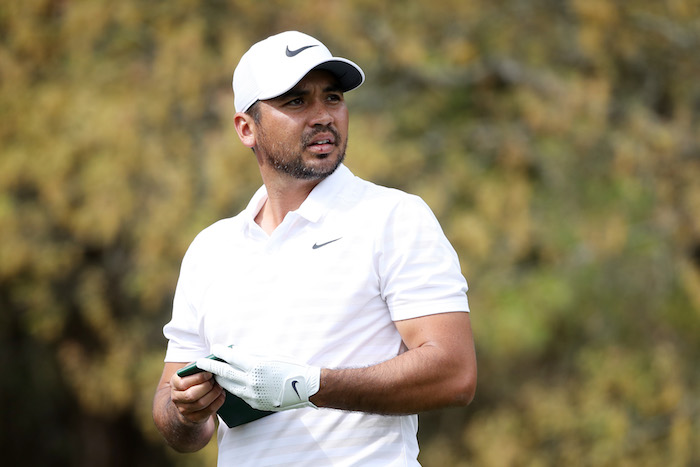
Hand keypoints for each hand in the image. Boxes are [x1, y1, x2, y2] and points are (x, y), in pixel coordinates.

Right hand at [170, 370, 224, 424]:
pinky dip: (217, 402)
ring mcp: (184, 409)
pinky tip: (221, 395)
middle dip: (207, 387)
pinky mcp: (193, 418)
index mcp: (175, 383)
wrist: (186, 401)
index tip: (209, 373)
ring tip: (219, 386)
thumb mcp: (190, 372)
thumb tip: (208, 363)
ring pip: (200, 404)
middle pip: (192, 395)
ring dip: (213, 394)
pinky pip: (207, 412)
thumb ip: (196, 367)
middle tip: (215, 380)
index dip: (199, 378)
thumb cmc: (192, 381)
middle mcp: (176, 397)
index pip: (184, 383)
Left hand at [196, 345, 319, 411]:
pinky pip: (240, 394)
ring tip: (213, 373)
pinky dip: (233, 386)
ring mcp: (252, 394)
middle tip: (200, 363)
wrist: (304, 388)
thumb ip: (252, 353)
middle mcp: (251, 381)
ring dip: (219, 379)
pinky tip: (230, 382)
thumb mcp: (271, 355)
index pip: (230, 358)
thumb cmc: (290, 367)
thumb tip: (235, 352)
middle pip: (224, 373)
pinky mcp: (254, 403)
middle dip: (211, 367)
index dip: (220, 353)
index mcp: (256, 366)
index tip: (214, 348)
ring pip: (229, 386)